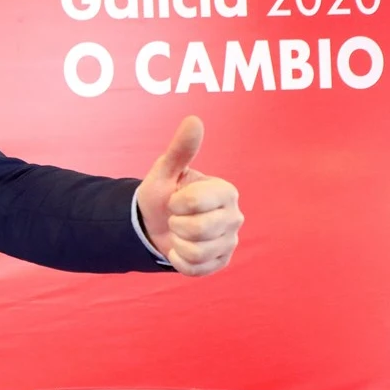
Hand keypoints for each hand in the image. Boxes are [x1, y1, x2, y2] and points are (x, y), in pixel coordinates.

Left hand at [136, 116, 243, 276]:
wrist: (154, 223)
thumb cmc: (163, 193)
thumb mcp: (166, 171)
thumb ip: (181, 149)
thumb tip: (194, 120)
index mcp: (226, 191)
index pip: (196, 202)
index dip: (176, 203)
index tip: (174, 199)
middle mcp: (234, 216)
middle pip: (199, 230)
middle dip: (176, 225)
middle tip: (175, 218)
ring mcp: (230, 241)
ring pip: (197, 252)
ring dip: (177, 243)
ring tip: (179, 233)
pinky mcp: (221, 262)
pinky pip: (197, 269)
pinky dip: (180, 261)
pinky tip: (180, 249)